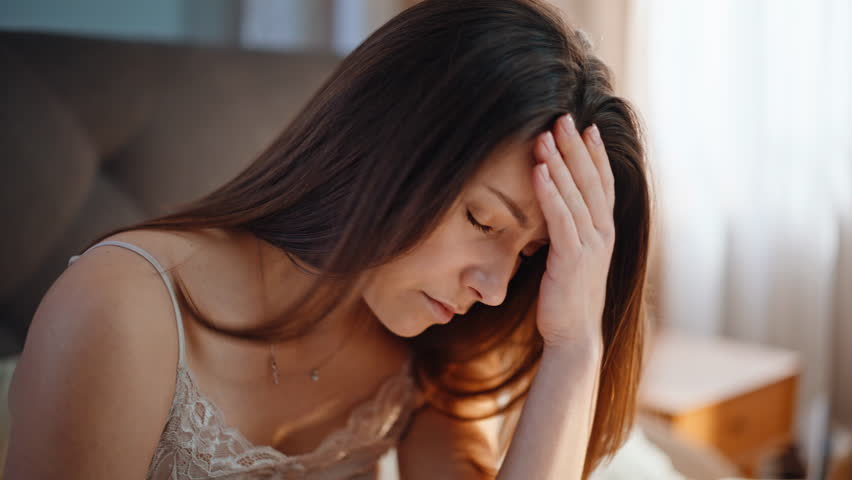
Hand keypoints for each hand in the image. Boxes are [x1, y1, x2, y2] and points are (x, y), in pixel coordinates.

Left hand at [531, 113, 615, 350]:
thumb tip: (558, 210)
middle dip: (576, 147)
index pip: (602, 184)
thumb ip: (572, 232)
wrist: (574, 336)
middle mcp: (603, 234)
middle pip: (591, 181)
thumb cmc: (570, 298)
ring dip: (560, 162)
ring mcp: (591, 246)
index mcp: (604, 232)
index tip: (585, 127)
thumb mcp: (574, 258)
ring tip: (546, 134)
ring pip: (575, 194)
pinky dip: (550, 192)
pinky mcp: (572, 258)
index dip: (594, 154)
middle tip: (563, 117)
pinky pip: (561, 218)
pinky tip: (539, 170)